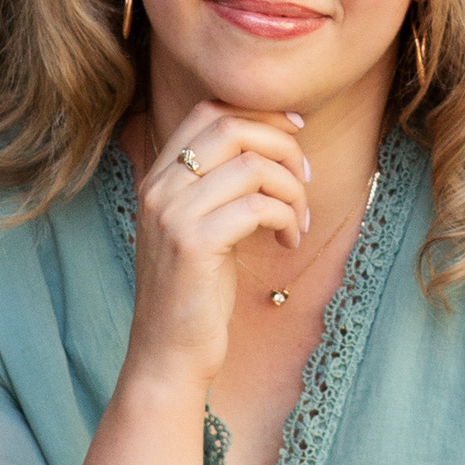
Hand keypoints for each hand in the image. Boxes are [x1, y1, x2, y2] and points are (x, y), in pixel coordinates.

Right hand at [127, 101, 311, 387]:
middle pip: (232, 127)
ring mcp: (172, 215)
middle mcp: (159, 188)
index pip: (209, 111)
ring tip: (299, 221)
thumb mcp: (202, 227)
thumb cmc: (195, 293)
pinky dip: (287, 219)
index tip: (295, 131)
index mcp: (159, 177)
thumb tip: (274, 144)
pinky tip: (290, 242)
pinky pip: (258, 207)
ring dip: (291, 190)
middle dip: (283, 146)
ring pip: (252, 166)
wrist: (167, 353)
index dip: (260, 113)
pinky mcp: (194, 244)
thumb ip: (220, 186)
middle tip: (305, 180)